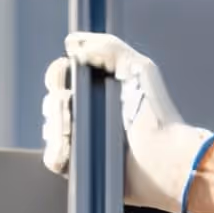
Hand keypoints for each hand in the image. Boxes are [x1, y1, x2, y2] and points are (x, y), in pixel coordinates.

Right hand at [41, 31, 213, 212]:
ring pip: (49, 128)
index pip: (63, 78)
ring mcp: (84, 142)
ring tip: (73, 126)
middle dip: (56, 100)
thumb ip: (108, 47)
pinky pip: (53, 158)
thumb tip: (72, 43)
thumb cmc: (155, 112)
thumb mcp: (137, 68)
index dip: (59, 74)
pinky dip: (57, 151)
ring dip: (56, 124)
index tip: (66, 73)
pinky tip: (69, 147)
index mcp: (100, 91)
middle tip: (69, 103)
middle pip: (51, 101)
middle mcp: (90, 116)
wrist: (163, 156)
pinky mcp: (81, 168)